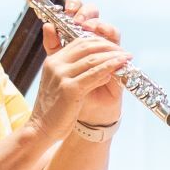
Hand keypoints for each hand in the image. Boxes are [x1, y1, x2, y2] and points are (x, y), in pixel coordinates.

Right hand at [30, 16, 130, 134]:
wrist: (42, 128)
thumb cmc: (56, 107)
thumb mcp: (63, 83)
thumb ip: (78, 71)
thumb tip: (100, 61)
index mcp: (53, 61)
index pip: (79, 42)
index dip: (101, 41)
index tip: (115, 47)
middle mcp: (56, 65)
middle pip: (87, 46)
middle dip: (109, 47)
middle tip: (124, 52)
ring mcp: (61, 76)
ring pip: (93, 59)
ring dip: (113, 57)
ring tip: (127, 58)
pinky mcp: (69, 89)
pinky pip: (94, 74)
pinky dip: (108, 68)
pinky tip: (118, 68)